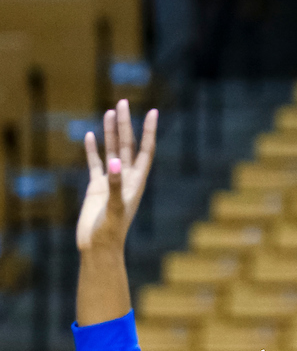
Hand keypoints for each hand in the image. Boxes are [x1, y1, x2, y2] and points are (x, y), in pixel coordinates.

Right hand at [76, 101, 157, 253]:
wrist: (98, 248)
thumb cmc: (111, 232)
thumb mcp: (115, 209)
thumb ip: (115, 186)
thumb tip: (114, 162)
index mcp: (136, 181)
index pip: (145, 150)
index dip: (149, 131)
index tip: (153, 112)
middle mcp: (125, 177)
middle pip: (128, 144)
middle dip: (126, 124)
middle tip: (123, 102)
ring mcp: (111, 181)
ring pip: (112, 150)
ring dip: (111, 132)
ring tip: (110, 111)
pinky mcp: (96, 188)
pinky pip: (94, 163)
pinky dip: (92, 150)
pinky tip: (89, 135)